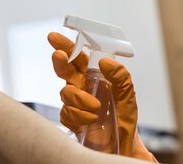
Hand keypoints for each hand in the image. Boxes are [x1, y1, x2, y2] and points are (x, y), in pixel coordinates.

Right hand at [48, 32, 156, 161]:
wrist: (122, 143)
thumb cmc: (123, 117)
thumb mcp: (127, 95)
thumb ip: (120, 77)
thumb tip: (105, 62)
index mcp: (92, 76)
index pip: (77, 57)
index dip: (66, 46)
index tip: (54, 38)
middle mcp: (80, 86)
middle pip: (64, 69)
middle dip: (60, 61)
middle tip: (59, 56)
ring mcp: (74, 102)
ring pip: (65, 93)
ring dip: (79, 98)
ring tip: (96, 107)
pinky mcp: (70, 118)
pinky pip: (66, 112)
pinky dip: (79, 115)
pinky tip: (91, 119)